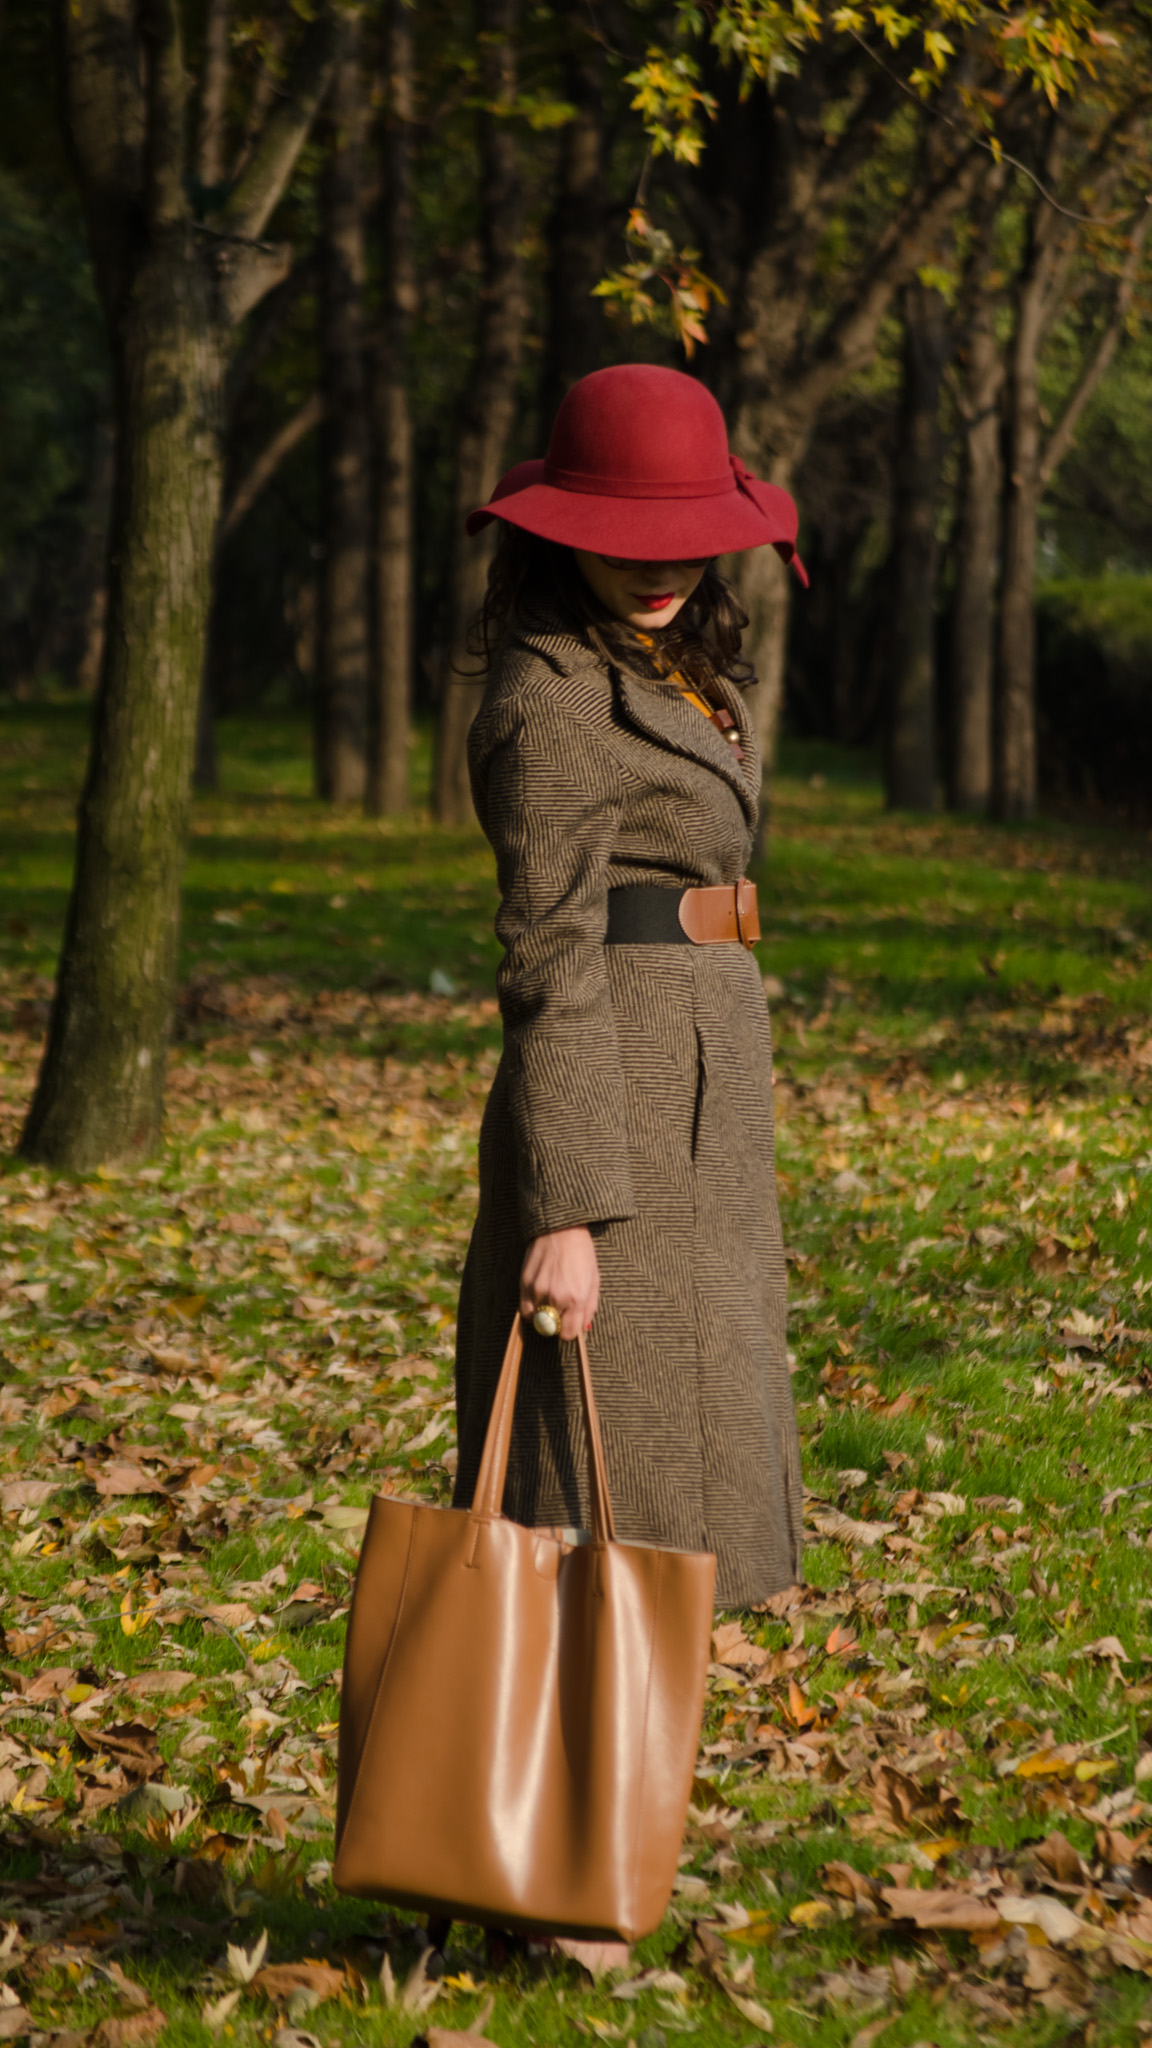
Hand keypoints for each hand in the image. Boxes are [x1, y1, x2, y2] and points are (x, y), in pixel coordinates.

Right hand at [520, 1227, 599, 1341]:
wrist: (561, 1230)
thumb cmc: (582, 1253)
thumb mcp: (594, 1280)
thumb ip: (589, 1307)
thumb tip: (584, 1328)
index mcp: (576, 1298)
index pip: (568, 1333)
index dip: (569, 1330)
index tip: (569, 1323)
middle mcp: (556, 1297)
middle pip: (552, 1328)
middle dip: (557, 1322)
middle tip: (561, 1309)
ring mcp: (538, 1290)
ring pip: (537, 1320)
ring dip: (543, 1314)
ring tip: (550, 1298)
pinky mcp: (525, 1283)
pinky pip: (525, 1309)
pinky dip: (531, 1308)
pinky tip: (539, 1298)